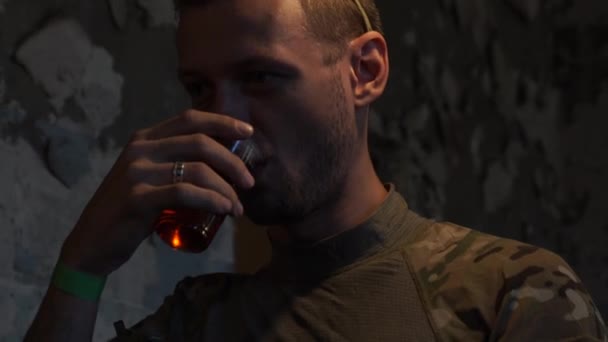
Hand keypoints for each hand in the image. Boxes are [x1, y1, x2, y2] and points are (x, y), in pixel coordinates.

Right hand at [59, 110, 255, 276]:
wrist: (93, 242)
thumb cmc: (130, 211)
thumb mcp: (150, 178)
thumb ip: (175, 164)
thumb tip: (223, 165)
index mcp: (146, 138)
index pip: (190, 118)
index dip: (223, 122)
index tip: (249, 132)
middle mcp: (140, 148)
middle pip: (200, 142)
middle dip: (232, 161)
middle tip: (249, 182)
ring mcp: (136, 171)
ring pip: (197, 169)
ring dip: (226, 189)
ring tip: (237, 207)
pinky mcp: (137, 197)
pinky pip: (184, 193)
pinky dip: (211, 200)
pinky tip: (224, 209)